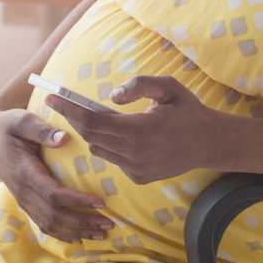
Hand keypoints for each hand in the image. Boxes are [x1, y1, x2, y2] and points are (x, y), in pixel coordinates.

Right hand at [0, 105, 114, 243]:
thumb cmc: (9, 125)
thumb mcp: (22, 120)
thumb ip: (42, 130)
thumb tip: (64, 138)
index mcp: (24, 172)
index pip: (53, 195)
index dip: (77, 202)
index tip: (100, 202)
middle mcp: (23, 192)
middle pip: (55, 216)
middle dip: (83, 222)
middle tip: (110, 223)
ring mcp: (23, 200)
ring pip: (51, 225)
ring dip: (77, 232)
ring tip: (102, 233)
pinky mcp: (26, 203)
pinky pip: (44, 225)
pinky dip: (63, 235)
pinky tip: (81, 238)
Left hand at [45, 75, 218, 183]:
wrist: (210, 143)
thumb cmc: (188, 110)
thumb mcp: (169, 87)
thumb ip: (139, 85)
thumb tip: (112, 96)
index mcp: (141, 129)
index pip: (93, 122)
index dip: (70, 109)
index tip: (52, 97)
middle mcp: (136, 153)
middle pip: (91, 136)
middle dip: (74, 119)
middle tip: (64, 103)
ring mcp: (137, 169)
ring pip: (99, 149)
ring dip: (93, 133)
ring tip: (95, 116)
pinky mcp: (139, 178)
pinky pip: (113, 159)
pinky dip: (109, 145)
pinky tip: (121, 134)